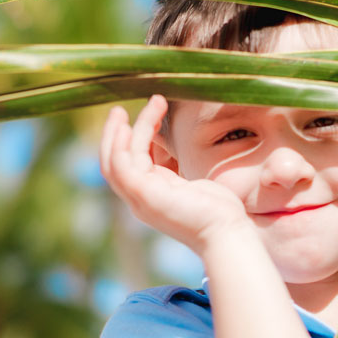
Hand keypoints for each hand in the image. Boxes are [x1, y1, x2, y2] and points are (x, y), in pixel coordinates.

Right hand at [99, 95, 252, 253]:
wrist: (226, 233)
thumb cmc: (218, 212)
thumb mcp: (191, 186)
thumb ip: (175, 172)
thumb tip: (171, 153)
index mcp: (148, 197)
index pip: (125, 166)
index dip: (127, 140)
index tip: (140, 116)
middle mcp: (138, 199)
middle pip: (111, 162)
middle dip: (113, 134)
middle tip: (119, 109)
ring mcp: (138, 199)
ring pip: (116, 158)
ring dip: (122, 130)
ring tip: (147, 104)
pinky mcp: (144, 195)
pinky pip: (122, 164)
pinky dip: (123, 141)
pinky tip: (134, 124)